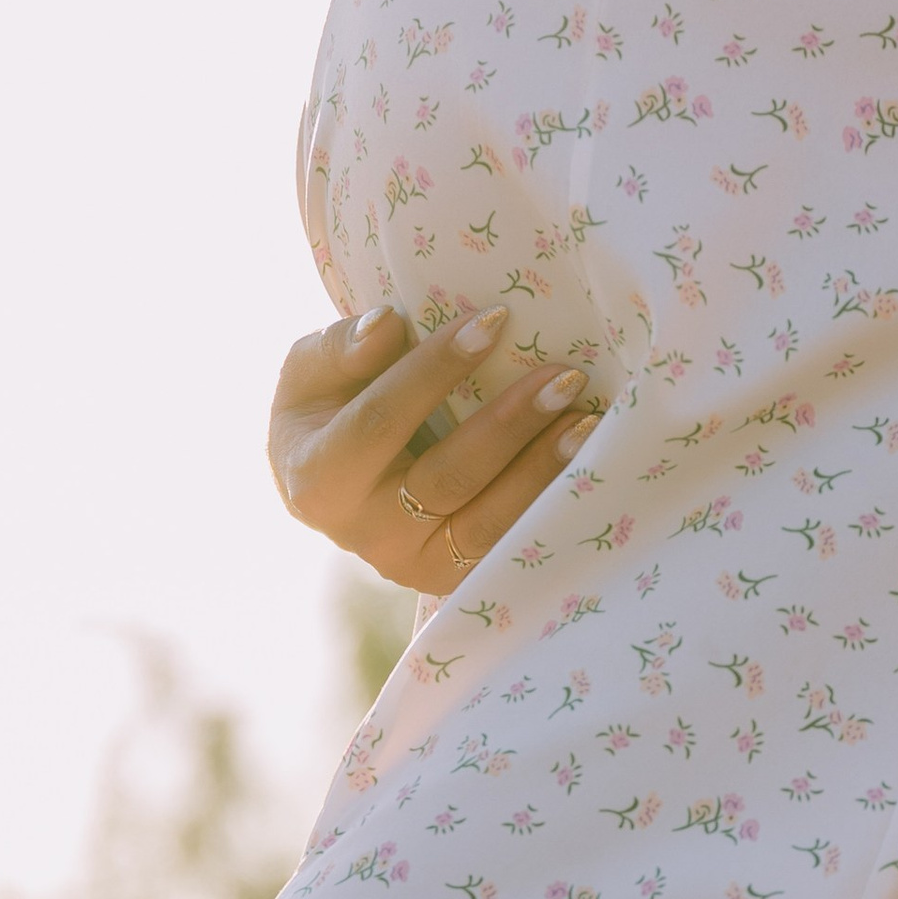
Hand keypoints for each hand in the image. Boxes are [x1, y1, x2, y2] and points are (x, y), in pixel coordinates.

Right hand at [269, 305, 600, 594]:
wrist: (331, 486)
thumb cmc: (327, 409)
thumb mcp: (311, 370)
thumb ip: (342, 347)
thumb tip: (388, 324)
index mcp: (320, 478)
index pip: (382, 418)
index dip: (436, 369)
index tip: (494, 319)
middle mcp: (365, 532)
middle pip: (447, 478)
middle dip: (510, 425)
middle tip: (564, 378)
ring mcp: (412, 565)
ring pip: (487, 525)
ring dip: (541, 471)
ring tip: (586, 421)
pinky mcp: (452, 579)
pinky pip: (508, 549)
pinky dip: (548, 506)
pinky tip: (587, 465)